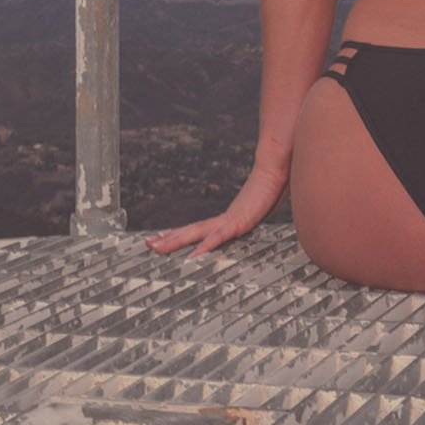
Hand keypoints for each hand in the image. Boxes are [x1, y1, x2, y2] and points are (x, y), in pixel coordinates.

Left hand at [145, 162, 287, 259]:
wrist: (276, 169)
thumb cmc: (270, 189)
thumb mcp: (260, 211)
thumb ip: (253, 218)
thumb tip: (251, 220)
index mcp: (225, 220)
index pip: (197, 230)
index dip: (179, 236)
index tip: (161, 241)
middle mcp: (222, 220)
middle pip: (190, 231)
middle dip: (169, 239)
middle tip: (148, 245)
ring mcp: (229, 220)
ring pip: (197, 233)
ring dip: (176, 240)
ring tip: (158, 247)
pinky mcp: (240, 222)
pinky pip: (219, 236)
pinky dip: (206, 246)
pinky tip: (194, 254)